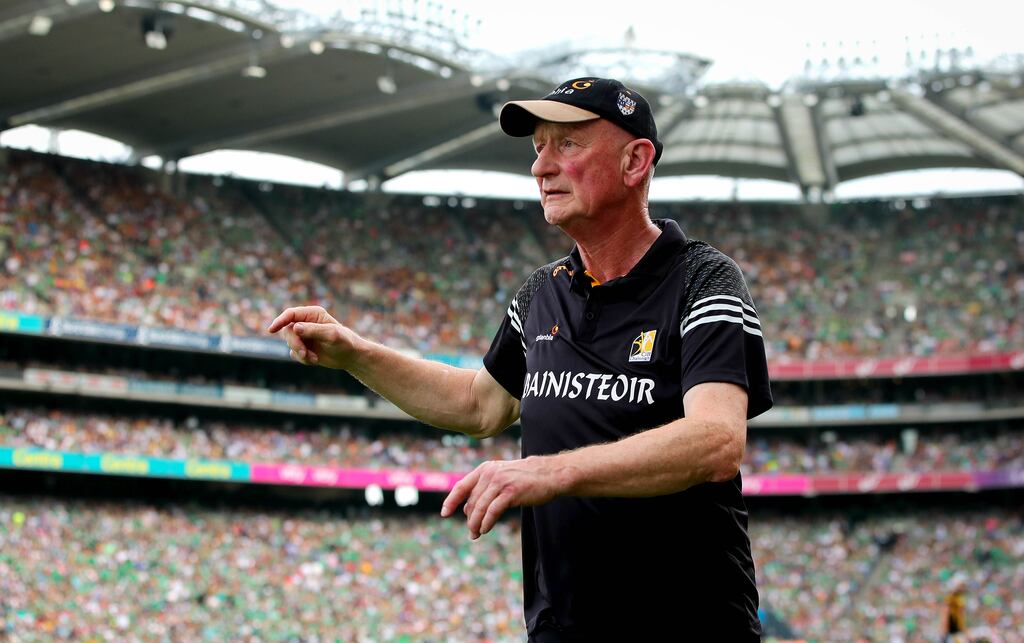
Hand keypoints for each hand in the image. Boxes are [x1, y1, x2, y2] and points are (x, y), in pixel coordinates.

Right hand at [267, 306, 359, 368]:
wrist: (351, 357)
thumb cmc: (345, 342)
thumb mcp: (331, 335)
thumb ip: (313, 330)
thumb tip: (295, 328)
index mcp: (312, 314)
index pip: (290, 314)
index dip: (280, 321)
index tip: (271, 330)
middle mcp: (306, 323)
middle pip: (287, 331)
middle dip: (294, 343)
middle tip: (304, 353)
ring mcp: (303, 335)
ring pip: (290, 343)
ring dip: (300, 353)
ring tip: (315, 358)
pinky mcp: (303, 347)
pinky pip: (294, 354)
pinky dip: (303, 359)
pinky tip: (315, 360)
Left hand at [440, 457, 563, 538]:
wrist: (548, 474)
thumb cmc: (524, 479)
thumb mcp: (500, 479)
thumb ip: (483, 491)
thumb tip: (466, 510)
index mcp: (485, 469)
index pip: (461, 486)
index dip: (451, 500)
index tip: (444, 513)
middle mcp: (490, 473)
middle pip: (472, 502)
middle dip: (469, 519)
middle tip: (472, 533)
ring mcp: (500, 482)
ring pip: (480, 508)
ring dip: (476, 524)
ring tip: (476, 534)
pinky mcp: (511, 492)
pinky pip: (492, 511)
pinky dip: (487, 522)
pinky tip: (485, 529)